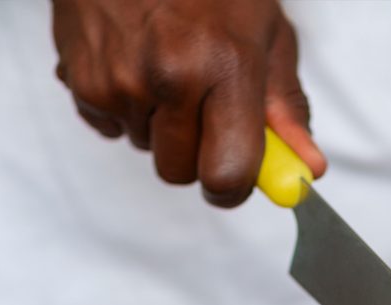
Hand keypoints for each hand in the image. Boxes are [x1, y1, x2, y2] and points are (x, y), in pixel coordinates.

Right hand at [51, 0, 325, 205]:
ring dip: (158, 124)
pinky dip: (124, 107)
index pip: (227, 176)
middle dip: (194, 153)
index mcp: (225, 66)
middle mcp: (169, 77)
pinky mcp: (82, 81)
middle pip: (181, 173)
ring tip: (164, 64)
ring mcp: (120, 82)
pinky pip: (111, 127)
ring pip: (145, 149)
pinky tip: (133, 61)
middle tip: (201, 104)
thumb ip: (285, 109)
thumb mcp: (265, 33)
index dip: (232, 186)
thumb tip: (308, 171)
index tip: (235, 175)